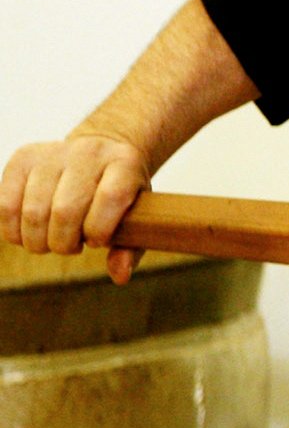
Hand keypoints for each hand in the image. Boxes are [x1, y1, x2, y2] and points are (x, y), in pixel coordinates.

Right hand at [0, 130, 151, 282]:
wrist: (101, 152)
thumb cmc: (119, 194)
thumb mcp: (136, 215)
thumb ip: (130, 247)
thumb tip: (120, 276)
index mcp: (124, 163)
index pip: (110, 198)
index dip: (99, 230)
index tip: (96, 241)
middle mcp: (88, 152)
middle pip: (65, 210)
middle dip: (63, 243)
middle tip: (71, 246)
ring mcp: (53, 153)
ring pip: (32, 211)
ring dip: (38, 241)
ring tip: (52, 240)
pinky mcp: (23, 158)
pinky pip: (5, 205)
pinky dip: (12, 231)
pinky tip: (28, 234)